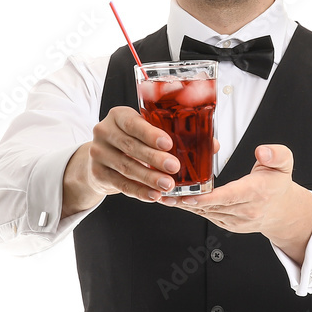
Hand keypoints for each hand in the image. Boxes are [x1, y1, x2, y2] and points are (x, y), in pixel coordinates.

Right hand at [62, 107, 220, 212]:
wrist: (102, 159)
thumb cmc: (133, 141)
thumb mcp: (148, 133)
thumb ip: (176, 136)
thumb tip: (212, 144)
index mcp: (118, 116)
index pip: (133, 123)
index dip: (150, 133)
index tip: (168, 143)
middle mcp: (104, 131)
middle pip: (130, 146)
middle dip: (154, 158)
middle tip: (174, 167)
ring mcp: (98, 153)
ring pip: (126, 167)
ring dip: (149, 178)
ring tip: (168, 185)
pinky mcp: (98, 174)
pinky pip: (121, 184)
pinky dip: (139, 191)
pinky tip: (154, 196)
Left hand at [160, 144, 311, 262]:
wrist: (282, 211)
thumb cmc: (278, 184)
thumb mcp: (285, 163)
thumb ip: (276, 154)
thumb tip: (262, 152)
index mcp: (256, 193)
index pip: (229, 197)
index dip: (207, 198)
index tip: (189, 196)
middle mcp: (245, 210)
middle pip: (212, 206)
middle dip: (187, 201)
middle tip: (165, 193)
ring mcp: (236, 221)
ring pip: (206, 213)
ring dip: (184, 206)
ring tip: (164, 196)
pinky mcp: (228, 225)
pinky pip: (207, 216)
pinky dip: (191, 209)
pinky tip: (177, 201)